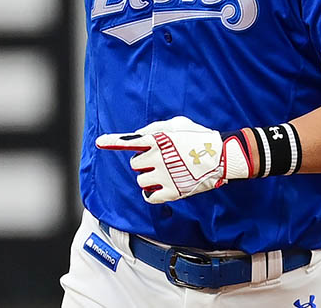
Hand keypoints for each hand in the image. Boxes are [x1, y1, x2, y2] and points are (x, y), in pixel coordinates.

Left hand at [96, 116, 249, 202]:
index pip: (131, 140)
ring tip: (165, 173)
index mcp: (158, 140)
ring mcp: (164, 176)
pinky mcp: (172, 192)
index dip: (113, 141)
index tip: (99, 141)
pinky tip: (161, 187)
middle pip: (135, 164)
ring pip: (141, 181)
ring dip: (148, 178)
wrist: (221, 156)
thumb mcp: (177, 124)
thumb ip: (154, 128)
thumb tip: (138, 136)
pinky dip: (151, 194)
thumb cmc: (199, 137)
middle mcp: (158, 158)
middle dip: (143, 162)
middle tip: (160, 160)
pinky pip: (149, 197)